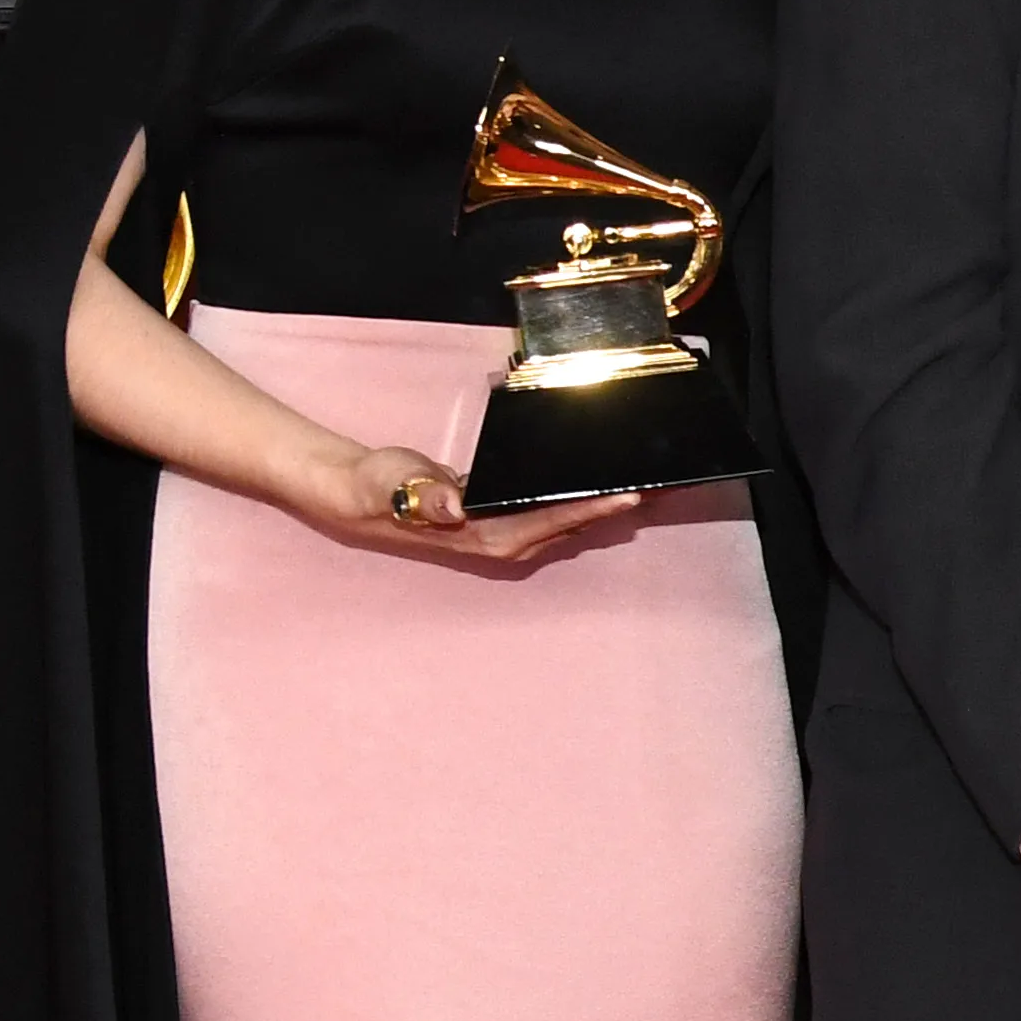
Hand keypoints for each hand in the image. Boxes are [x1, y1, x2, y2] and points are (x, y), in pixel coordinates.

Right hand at [276, 435, 645, 567]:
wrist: (358, 492)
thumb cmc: (378, 486)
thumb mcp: (395, 482)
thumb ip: (421, 492)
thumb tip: (452, 503)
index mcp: (487, 535)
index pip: (551, 521)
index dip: (592, 509)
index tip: (631, 494)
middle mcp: (504, 541)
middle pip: (571, 525)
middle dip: (614, 509)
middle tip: (662, 484)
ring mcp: (505, 532)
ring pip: (566, 520)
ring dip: (603, 505)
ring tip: (648, 482)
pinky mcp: (503, 518)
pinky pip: (551, 508)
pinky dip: (578, 497)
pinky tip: (601, 479)